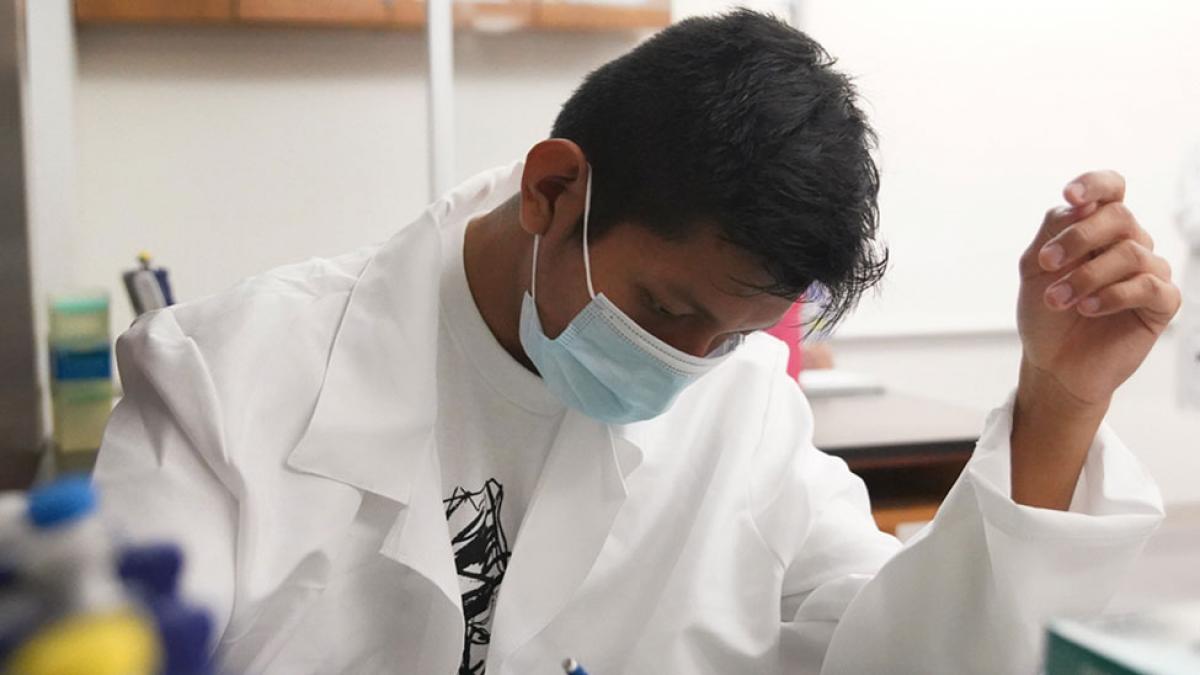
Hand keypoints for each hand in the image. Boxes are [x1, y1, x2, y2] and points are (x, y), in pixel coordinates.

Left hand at [1017, 170, 1181, 406]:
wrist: (1054, 363)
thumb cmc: (1046, 315)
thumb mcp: (1035, 267)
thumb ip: (1053, 230)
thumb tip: (1078, 205)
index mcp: (1099, 229)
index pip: (1111, 189)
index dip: (1095, 184)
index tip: (1070, 197)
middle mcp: (1129, 243)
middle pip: (1118, 217)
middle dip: (1078, 238)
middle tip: (1047, 264)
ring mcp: (1149, 271)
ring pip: (1130, 252)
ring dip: (1085, 276)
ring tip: (1057, 300)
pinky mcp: (1162, 303)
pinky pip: (1147, 286)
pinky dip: (1111, 295)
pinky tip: (1087, 309)